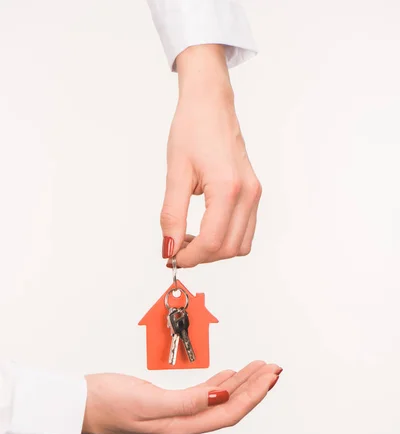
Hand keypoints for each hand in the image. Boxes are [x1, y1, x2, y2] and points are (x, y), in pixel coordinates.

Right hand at [83, 361, 280, 433]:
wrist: (79, 404)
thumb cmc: (106, 403)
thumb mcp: (147, 401)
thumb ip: (187, 401)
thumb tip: (223, 395)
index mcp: (180, 427)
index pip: (228, 412)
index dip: (252, 395)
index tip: (270, 376)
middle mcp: (182, 424)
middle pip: (228, 406)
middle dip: (254, 388)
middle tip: (273, 368)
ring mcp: (175, 415)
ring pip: (218, 399)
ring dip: (240, 383)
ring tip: (259, 368)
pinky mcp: (166, 405)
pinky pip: (202, 395)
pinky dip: (220, 383)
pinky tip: (229, 374)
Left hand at [161, 45, 261, 267]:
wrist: (211, 105)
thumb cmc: (192, 130)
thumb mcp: (176, 174)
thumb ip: (172, 215)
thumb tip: (169, 248)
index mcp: (228, 188)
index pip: (213, 241)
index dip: (190, 257)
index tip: (171, 257)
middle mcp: (248, 194)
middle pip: (228, 249)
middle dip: (201, 256)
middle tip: (176, 248)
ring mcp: (254, 195)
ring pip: (240, 246)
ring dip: (215, 251)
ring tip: (189, 239)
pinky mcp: (254, 194)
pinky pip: (245, 232)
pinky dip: (225, 240)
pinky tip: (204, 229)